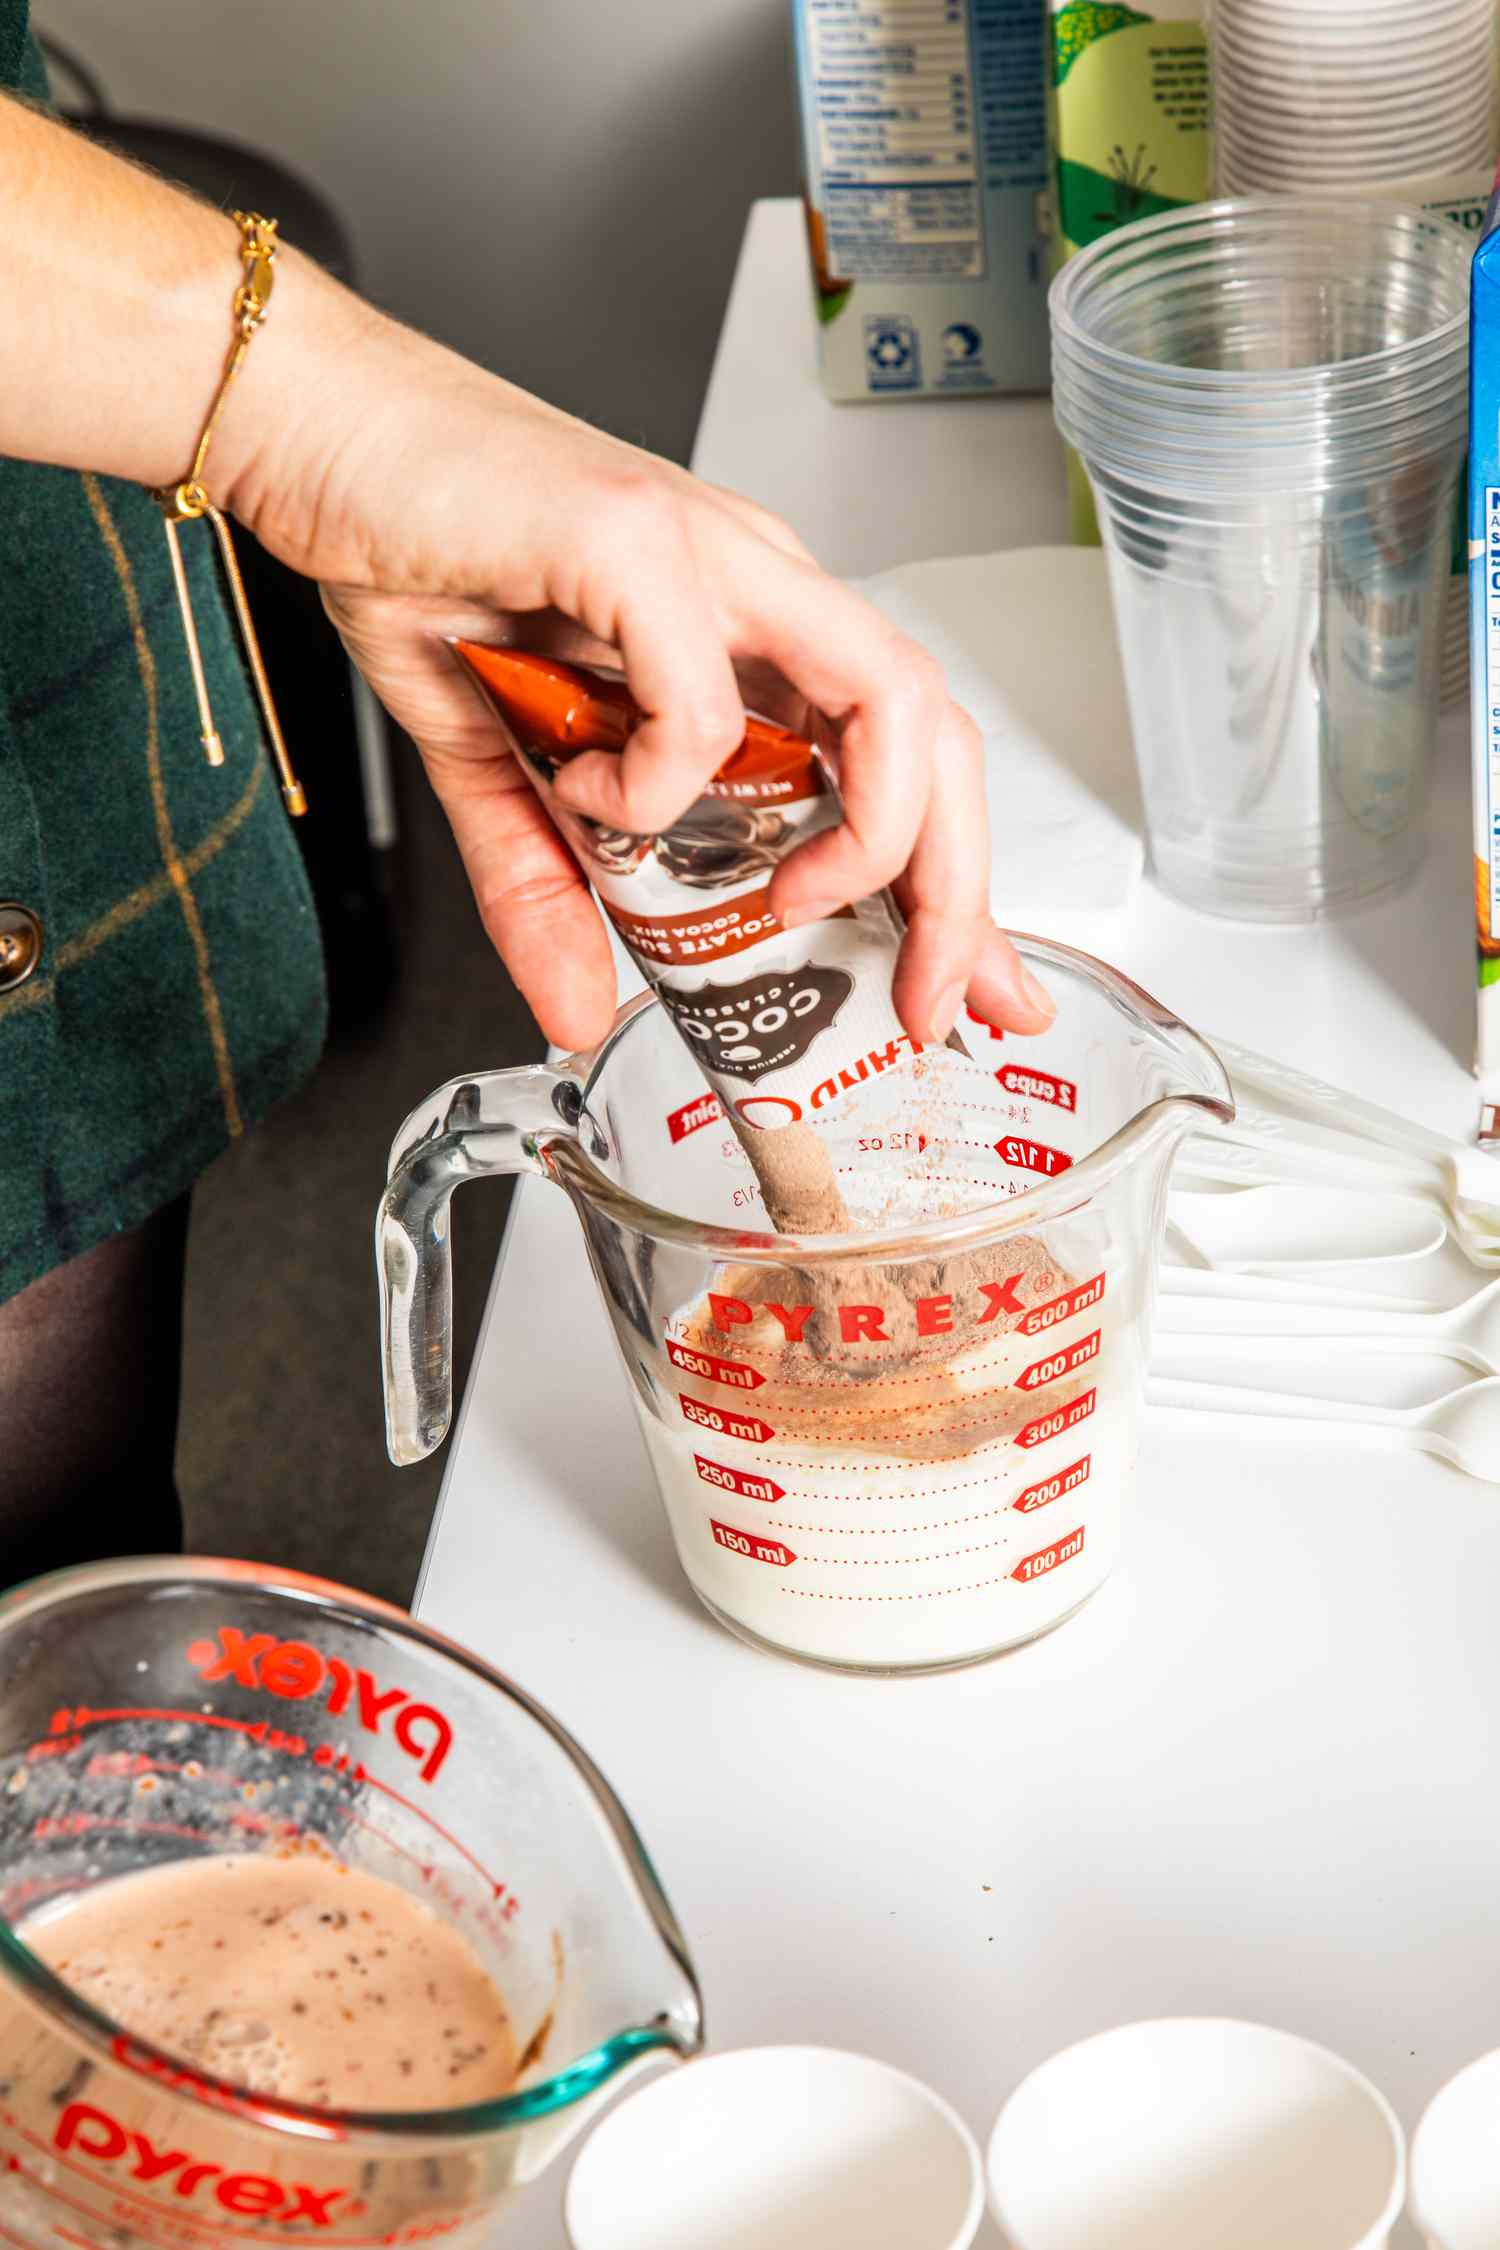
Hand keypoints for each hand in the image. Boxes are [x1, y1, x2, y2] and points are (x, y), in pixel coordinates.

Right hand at [228, 261, 1055, 1052]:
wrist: (319, 436)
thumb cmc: (424, 558)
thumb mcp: (501, 772)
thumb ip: (550, 891)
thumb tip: (576, 1011)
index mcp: (755, 635)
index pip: (908, 759)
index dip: (958, 885)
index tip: (968, 993)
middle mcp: (764, 590)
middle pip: (937, 736)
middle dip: (958, 891)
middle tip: (931, 1000)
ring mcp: (715, 557)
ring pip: (884, 698)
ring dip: (865, 836)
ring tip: (788, 903)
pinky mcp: (638, 539)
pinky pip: (700, 699)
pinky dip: (658, 782)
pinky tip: (591, 792)